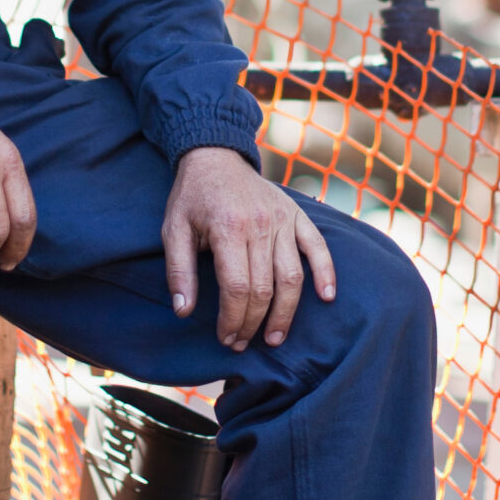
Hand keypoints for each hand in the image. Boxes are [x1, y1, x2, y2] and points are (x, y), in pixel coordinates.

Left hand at [161, 146, 335, 353]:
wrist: (216, 157)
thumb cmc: (192, 197)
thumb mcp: (173, 230)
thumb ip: (179, 272)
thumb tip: (183, 312)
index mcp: (228, 229)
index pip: (236, 287)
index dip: (232, 319)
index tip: (226, 338)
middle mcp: (260, 225)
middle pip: (264, 288)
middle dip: (254, 323)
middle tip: (242, 342)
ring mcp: (283, 219)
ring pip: (292, 277)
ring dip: (286, 313)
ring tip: (275, 337)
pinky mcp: (297, 215)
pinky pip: (317, 247)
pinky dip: (326, 273)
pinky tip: (326, 298)